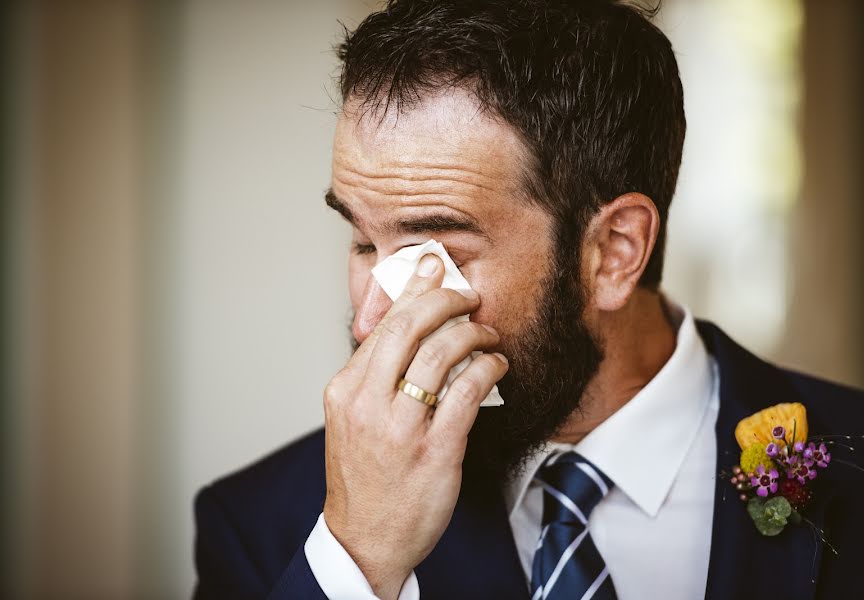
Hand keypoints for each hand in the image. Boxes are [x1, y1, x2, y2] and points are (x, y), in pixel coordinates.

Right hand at [322, 254, 507, 598]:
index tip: (434, 268)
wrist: (366, 540)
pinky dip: (487, 368)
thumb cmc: (364, 478)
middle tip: (469, 295)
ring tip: (487, 333)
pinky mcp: (434, 451)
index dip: (414, 290)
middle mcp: (367, 404)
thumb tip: (410, 330)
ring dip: (473, 334)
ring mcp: (400, 428)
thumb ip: (376, 376)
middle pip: (410, 328)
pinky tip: (496, 364)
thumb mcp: (353, 419)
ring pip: (441, 354)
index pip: (383, 325)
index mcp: (345, 390)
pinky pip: (467, 392)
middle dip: (446, 300)